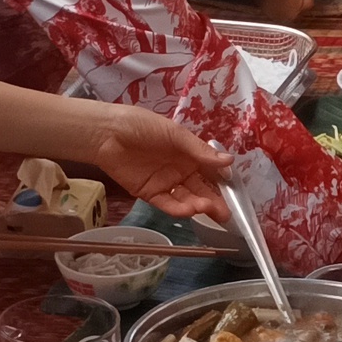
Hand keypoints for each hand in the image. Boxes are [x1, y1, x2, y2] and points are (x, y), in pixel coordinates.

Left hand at [74, 106, 235, 222]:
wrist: (107, 133)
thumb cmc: (142, 126)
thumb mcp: (175, 134)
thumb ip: (199, 151)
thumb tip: (229, 161)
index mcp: (189, 154)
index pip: (211, 172)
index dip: (222, 183)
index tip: (234, 193)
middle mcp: (180, 170)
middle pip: (201, 189)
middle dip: (214, 202)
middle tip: (225, 214)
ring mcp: (166, 183)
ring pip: (186, 199)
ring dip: (197, 205)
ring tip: (206, 209)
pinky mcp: (150, 194)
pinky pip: (167, 204)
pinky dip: (178, 209)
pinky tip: (188, 210)